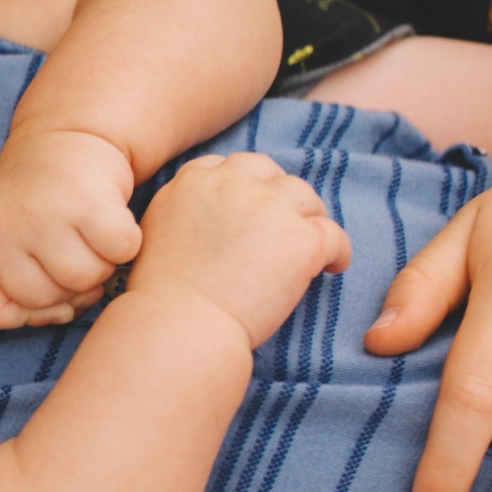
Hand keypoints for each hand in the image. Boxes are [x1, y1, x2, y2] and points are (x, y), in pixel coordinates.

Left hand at [0, 128, 141, 328]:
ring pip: (85, 280)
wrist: (65, 137)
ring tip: (88, 235)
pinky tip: (110, 221)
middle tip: (71, 251)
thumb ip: (19, 288)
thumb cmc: (37, 204)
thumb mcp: (5, 241)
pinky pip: (120, 252)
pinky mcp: (88, 200)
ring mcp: (42, 214)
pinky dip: (126, 243)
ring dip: (100, 265)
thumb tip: (63, 314)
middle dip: (67, 286)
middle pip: (44, 299)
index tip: (40, 286)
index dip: (22, 314)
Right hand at [129, 153, 350, 345]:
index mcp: (192, 181)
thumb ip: (184, 211)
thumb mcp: (154, 233)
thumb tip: (213, 220)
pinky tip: (331, 268)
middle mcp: (232, 184)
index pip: (229, 166)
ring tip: (307, 246)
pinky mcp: (302, 239)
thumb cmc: (161, 296)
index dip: (245, 186)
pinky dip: (337, 252)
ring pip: (305, 196)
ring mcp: (270, 208)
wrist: (180, 325)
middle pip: (269, 172)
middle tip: (283, 226)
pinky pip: (334, 234)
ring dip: (308, 218)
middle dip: (278, 195)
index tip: (251, 209)